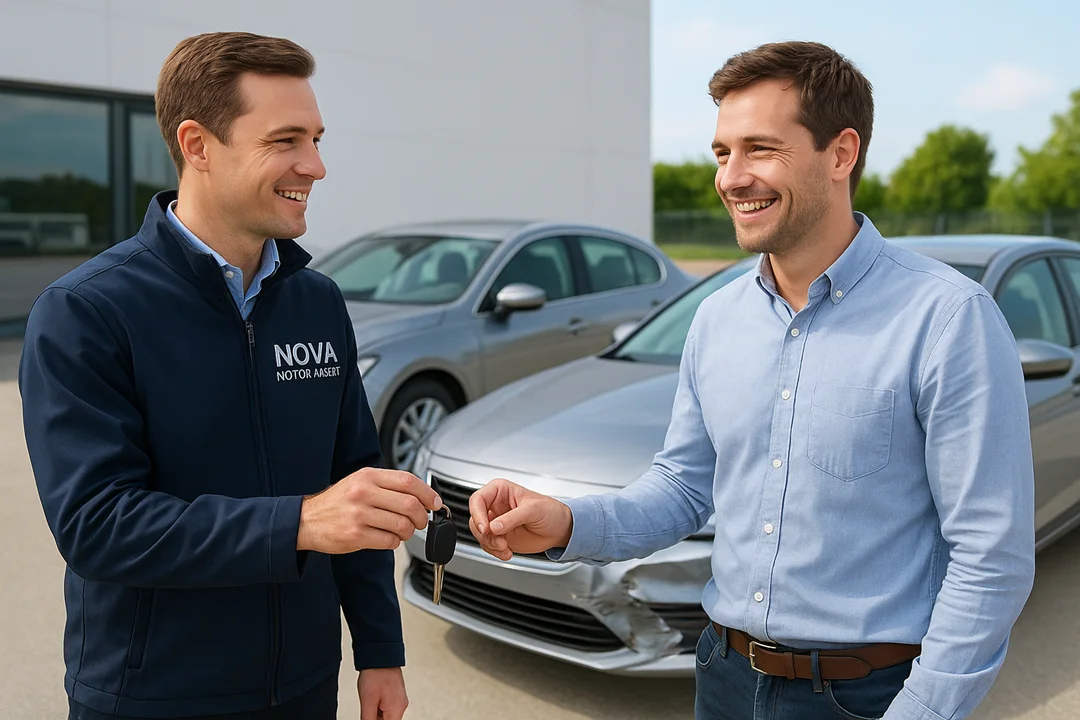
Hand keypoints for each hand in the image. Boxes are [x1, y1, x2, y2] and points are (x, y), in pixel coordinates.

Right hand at [296, 468, 441, 553]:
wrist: (306, 520)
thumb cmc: (337, 502)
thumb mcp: (360, 482)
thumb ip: (388, 485)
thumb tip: (421, 495)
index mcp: (367, 476)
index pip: (408, 481)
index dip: (427, 493)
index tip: (435, 503)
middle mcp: (363, 493)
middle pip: (409, 504)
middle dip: (422, 517)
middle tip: (420, 521)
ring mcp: (359, 514)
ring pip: (402, 525)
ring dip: (409, 532)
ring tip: (403, 531)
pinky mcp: (355, 535)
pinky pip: (389, 541)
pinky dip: (395, 542)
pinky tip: (387, 538)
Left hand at [358, 667, 407, 719]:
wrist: (380, 654)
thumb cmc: (375, 673)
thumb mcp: (367, 701)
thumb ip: (368, 719)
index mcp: (396, 709)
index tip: (369, 716)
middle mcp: (401, 706)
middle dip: (375, 718)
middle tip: (368, 707)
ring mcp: (399, 700)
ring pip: (386, 716)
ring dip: (376, 714)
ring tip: (369, 700)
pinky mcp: (396, 695)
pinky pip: (387, 708)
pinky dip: (378, 707)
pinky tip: (372, 698)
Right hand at [468, 478, 572, 559]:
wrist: (559, 529)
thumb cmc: (550, 511)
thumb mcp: (533, 510)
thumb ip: (512, 518)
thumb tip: (494, 526)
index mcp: (500, 491)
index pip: (478, 500)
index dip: (478, 514)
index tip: (486, 528)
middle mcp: (495, 506)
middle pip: (476, 519)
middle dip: (485, 534)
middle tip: (499, 541)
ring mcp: (496, 523)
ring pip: (480, 535)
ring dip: (491, 545)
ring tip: (505, 548)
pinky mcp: (500, 537)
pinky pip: (488, 546)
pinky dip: (495, 552)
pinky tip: (507, 552)